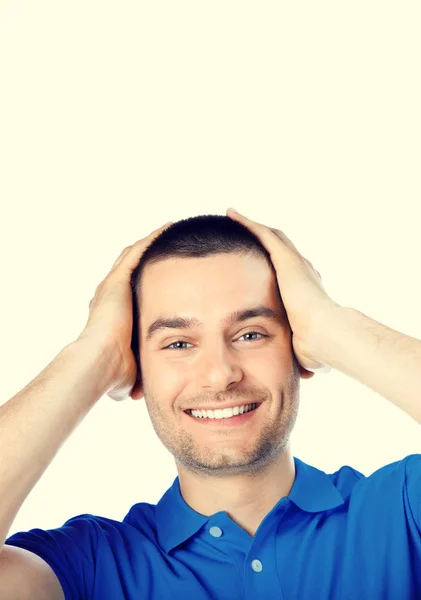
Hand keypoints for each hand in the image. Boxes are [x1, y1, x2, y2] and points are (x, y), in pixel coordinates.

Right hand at [77, 221, 172, 400]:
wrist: (99, 364)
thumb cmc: (111, 373)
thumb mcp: (126, 373)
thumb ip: (133, 377)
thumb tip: (137, 392)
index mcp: (113, 315)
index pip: (130, 292)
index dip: (146, 282)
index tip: (162, 278)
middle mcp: (110, 295)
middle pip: (132, 270)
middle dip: (150, 258)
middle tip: (170, 249)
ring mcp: (112, 286)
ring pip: (134, 255)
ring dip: (152, 243)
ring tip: (171, 230)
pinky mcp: (118, 280)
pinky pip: (138, 252)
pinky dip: (152, 239)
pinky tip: (168, 228)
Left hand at [226, 208, 337, 375]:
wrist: (326, 335)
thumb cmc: (317, 347)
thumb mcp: (304, 348)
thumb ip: (302, 353)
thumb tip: (305, 372)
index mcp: (305, 290)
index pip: (286, 272)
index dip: (272, 265)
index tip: (257, 264)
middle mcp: (302, 271)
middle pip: (277, 249)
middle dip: (260, 241)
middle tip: (241, 235)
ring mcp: (295, 263)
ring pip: (270, 236)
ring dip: (251, 227)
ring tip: (233, 217)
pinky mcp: (286, 259)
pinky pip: (263, 234)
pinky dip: (247, 223)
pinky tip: (232, 214)